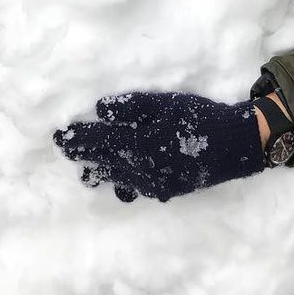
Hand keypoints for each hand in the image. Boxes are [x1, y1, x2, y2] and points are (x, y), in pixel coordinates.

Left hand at [54, 91, 267, 202]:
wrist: (234, 146)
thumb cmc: (199, 118)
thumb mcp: (165, 104)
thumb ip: (131, 107)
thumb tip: (100, 110)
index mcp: (135, 145)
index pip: (96, 142)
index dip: (76, 138)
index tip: (59, 135)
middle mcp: (138, 169)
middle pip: (102, 163)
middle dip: (83, 156)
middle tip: (66, 150)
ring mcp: (152, 184)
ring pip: (117, 180)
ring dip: (100, 172)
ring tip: (88, 171)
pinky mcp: (165, 190)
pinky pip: (136, 188)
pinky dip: (124, 181)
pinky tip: (123, 178)